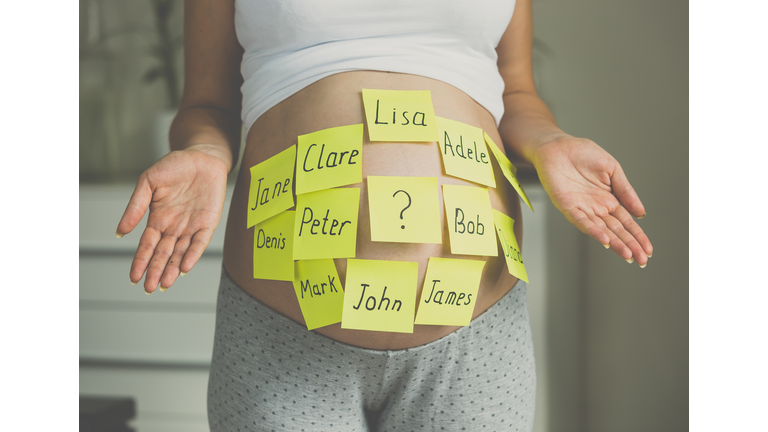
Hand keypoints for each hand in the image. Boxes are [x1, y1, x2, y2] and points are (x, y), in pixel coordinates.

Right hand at [116, 145, 228, 292]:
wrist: (202, 156)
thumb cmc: (175, 166)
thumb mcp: (149, 182)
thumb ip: (136, 206)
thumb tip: (121, 230)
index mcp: (158, 218)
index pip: (147, 245)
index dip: (140, 261)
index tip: (133, 277)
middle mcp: (174, 226)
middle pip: (163, 254)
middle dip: (156, 271)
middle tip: (149, 288)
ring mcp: (191, 226)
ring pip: (180, 253)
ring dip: (173, 269)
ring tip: (165, 284)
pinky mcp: (208, 223)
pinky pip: (200, 242)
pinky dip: (193, 254)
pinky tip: (185, 267)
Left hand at [532, 135, 652, 265]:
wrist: (557, 146)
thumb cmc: (582, 153)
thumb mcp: (612, 169)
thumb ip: (625, 191)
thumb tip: (641, 213)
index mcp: (609, 199)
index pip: (626, 222)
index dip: (638, 235)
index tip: (649, 249)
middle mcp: (596, 208)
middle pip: (616, 230)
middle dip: (630, 245)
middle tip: (642, 260)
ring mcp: (582, 208)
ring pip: (601, 230)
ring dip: (614, 243)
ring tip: (628, 254)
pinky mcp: (567, 206)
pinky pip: (581, 221)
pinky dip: (593, 231)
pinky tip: (605, 239)